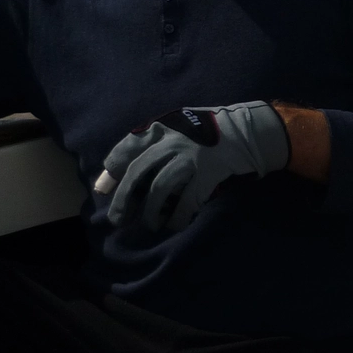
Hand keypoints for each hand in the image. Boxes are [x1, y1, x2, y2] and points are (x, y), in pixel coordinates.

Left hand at [95, 102, 291, 232]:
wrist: (247, 132)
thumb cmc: (208, 132)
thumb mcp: (177, 127)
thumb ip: (151, 145)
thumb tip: (115, 175)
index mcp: (161, 128)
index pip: (126, 149)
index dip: (112, 172)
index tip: (105, 190)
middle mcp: (172, 142)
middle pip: (137, 172)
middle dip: (123, 199)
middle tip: (118, 220)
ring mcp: (189, 158)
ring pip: (159, 190)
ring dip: (150, 212)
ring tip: (151, 225)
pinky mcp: (207, 174)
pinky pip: (186, 202)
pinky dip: (177, 217)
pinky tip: (175, 224)